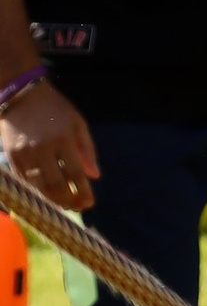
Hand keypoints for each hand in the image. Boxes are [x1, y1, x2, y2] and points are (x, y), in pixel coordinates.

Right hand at [1, 73, 99, 215]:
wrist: (21, 96)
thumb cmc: (55, 109)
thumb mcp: (77, 123)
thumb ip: (88, 149)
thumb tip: (95, 176)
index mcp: (64, 138)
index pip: (76, 173)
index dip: (83, 191)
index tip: (90, 203)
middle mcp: (44, 148)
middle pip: (56, 185)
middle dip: (68, 201)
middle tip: (77, 208)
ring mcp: (26, 154)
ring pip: (39, 187)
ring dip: (53, 200)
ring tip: (64, 205)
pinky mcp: (12, 158)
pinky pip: (25, 182)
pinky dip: (37, 192)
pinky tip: (47, 196)